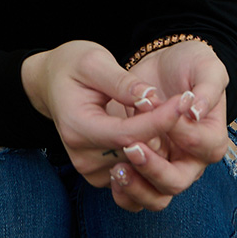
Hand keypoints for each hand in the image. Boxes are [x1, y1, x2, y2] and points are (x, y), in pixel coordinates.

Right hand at [21, 40, 185, 207]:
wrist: (50, 83)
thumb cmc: (72, 66)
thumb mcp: (94, 62)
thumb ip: (122, 82)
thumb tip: (150, 98)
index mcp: (79, 127)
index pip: (129, 134)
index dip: (161, 119)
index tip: (186, 100)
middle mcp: (83, 156)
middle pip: (137, 153)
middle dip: (165, 130)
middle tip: (183, 102)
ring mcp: (91, 170)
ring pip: (140, 166)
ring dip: (159, 143)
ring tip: (163, 114)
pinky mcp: (100, 175)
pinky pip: (135, 172)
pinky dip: (149, 154)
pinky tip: (152, 130)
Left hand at [106, 41, 229, 210]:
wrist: (163, 65)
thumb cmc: (190, 64)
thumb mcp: (206, 65)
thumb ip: (208, 87)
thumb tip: (195, 111)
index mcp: (212, 136)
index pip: (199, 144)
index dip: (177, 129)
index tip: (154, 107)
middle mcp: (192, 160)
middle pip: (177, 182)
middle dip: (153, 168)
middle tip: (130, 147)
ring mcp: (168, 168)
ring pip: (157, 198)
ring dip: (137, 187)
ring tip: (117, 168)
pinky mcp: (145, 169)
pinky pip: (136, 196)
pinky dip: (125, 192)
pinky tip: (112, 173)